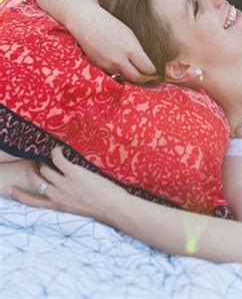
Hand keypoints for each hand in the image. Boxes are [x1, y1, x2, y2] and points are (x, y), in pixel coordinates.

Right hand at [7, 147, 125, 223]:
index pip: (31, 202)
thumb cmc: (100, 209)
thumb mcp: (77, 209)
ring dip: (46, 160)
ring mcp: (64, 184)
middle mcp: (56, 196)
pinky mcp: (73, 173)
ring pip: (45, 169)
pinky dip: (56, 152)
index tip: (8, 189)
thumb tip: (66, 190)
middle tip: (38, 163)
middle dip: (35, 170)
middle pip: (36, 180)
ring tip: (51, 154)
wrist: (113, 208)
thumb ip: (67, 200)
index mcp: (56, 206)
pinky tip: (59, 149)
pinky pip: (58, 159)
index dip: (18, 195)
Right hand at [73, 5, 155, 82]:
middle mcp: (119, 60)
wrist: (88, 23)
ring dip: (129, 74)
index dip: (151, 70)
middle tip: (145, 73)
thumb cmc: (110, 25)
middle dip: (143, 77)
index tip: (152, 69)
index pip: (147, 68)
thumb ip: (137, 50)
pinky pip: (113, 74)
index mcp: (130, 49)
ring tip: (130, 66)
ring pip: (125, 77)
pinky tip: (117, 62)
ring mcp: (108, 65)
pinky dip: (117, 71)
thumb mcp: (129, 34)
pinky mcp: (99, 67)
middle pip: (137, 78)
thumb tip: (145, 64)